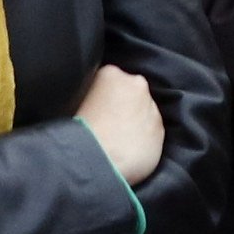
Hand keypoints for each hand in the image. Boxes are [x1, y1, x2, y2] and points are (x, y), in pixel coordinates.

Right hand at [77, 61, 165, 183]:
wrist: (93, 160)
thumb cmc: (74, 132)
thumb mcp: (73, 102)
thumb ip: (89, 94)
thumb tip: (93, 100)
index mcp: (111, 73)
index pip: (112, 81)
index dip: (106, 97)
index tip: (100, 110)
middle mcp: (137, 84)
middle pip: (132, 94)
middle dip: (125, 107)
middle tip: (109, 126)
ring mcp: (151, 107)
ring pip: (144, 114)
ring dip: (136, 124)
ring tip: (118, 143)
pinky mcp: (160, 131)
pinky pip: (152, 134)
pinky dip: (143, 141)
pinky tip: (128, 152)